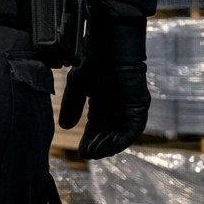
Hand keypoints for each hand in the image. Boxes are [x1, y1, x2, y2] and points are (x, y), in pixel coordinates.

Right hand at [58, 15, 148, 159]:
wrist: (108, 49)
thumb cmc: (92, 63)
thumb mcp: (77, 88)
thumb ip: (72, 107)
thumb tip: (65, 128)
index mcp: (102, 103)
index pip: (96, 127)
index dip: (88, 139)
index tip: (80, 151)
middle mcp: (117, 107)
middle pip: (108, 133)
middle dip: (98, 145)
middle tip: (88, 155)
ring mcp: (129, 107)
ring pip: (120, 133)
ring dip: (109, 146)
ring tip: (96, 153)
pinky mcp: (139, 106)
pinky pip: (132, 128)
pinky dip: (121, 139)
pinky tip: (109, 146)